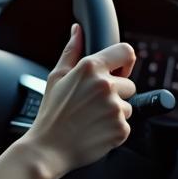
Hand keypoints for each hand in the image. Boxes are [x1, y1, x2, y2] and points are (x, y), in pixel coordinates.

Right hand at [22, 23, 136, 178]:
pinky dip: (113, 128)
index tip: (119, 71)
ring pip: (127, 106)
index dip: (124, 62)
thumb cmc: (51, 113)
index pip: (126, 52)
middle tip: (92, 104)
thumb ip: (72, 51)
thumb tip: (77, 30)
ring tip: (90, 118)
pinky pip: (125, 124)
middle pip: (129, 84)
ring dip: (114, 112)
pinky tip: (94, 130)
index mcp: (90, 68)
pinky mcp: (122, 129)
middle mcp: (106, 86)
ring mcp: (115, 108)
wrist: (49, 148)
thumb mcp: (56, 77)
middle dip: (115, 93)